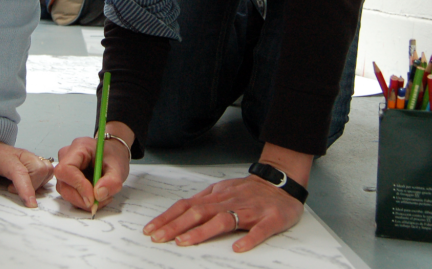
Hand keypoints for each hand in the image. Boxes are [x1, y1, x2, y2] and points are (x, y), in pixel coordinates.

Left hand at [0, 140, 54, 207]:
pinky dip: (43, 180)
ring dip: (39, 183)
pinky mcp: (33, 161)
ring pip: (46, 169)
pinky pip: (47, 170)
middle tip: (11, 190)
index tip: (30, 203)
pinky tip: (28, 185)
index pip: (20, 170)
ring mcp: (28, 157)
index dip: (26, 187)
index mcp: (4, 155)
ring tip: (21, 188)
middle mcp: (20, 154)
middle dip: (33, 186)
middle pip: (40, 168)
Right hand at [54, 127, 132, 211]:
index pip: (66, 169)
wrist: (112, 154)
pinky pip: (70, 194)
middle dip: (82, 198)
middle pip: (64, 184)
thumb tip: (99, 194)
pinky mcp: (66, 179)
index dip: (78, 185)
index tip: (92, 198)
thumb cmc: (113, 156)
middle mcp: (66, 157)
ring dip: (84, 201)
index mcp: (79, 147)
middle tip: (101, 200)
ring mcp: (64, 169)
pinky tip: (97, 196)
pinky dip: (83, 200)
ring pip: (66, 192)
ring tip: (103, 196)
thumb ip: (112, 181)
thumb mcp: (118, 167)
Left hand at [142, 175, 303, 252]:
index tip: (151, 229)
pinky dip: (249, 239)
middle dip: (176, 225)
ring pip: (224, 220)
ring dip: (202, 231)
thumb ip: (203, 201)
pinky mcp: (270, 219)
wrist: (280, 183)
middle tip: (159, 238)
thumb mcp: (222, 191)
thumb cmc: (249, 191)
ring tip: (185, 242)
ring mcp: (249, 211)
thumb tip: (179, 212)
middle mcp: (229, 202)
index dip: (168, 218)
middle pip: (198, 212)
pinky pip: (259, 230)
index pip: (186, 206)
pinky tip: (239, 248)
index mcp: (216, 197)